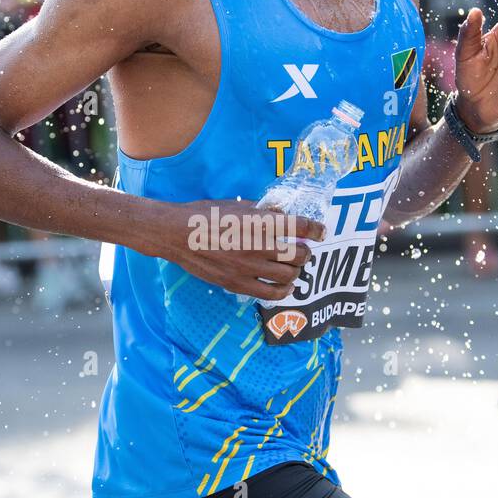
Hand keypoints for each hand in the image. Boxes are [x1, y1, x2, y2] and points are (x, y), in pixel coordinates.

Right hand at [158, 199, 325, 299]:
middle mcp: (258, 245)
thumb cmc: (204, 215)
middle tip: (302, 252)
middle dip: (305, 253)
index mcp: (260, 222)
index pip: (300, 227)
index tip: (321, 232)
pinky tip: (285, 287)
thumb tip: (281, 214)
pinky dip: (283, 290)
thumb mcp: (236, 205)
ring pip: (288, 276)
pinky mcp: (237, 283)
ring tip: (294, 269)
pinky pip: (270, 293)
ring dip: (296, 272)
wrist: (176, 234)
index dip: (316, 230)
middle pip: (298, 255)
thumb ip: (261, 212)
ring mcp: (248, 267)